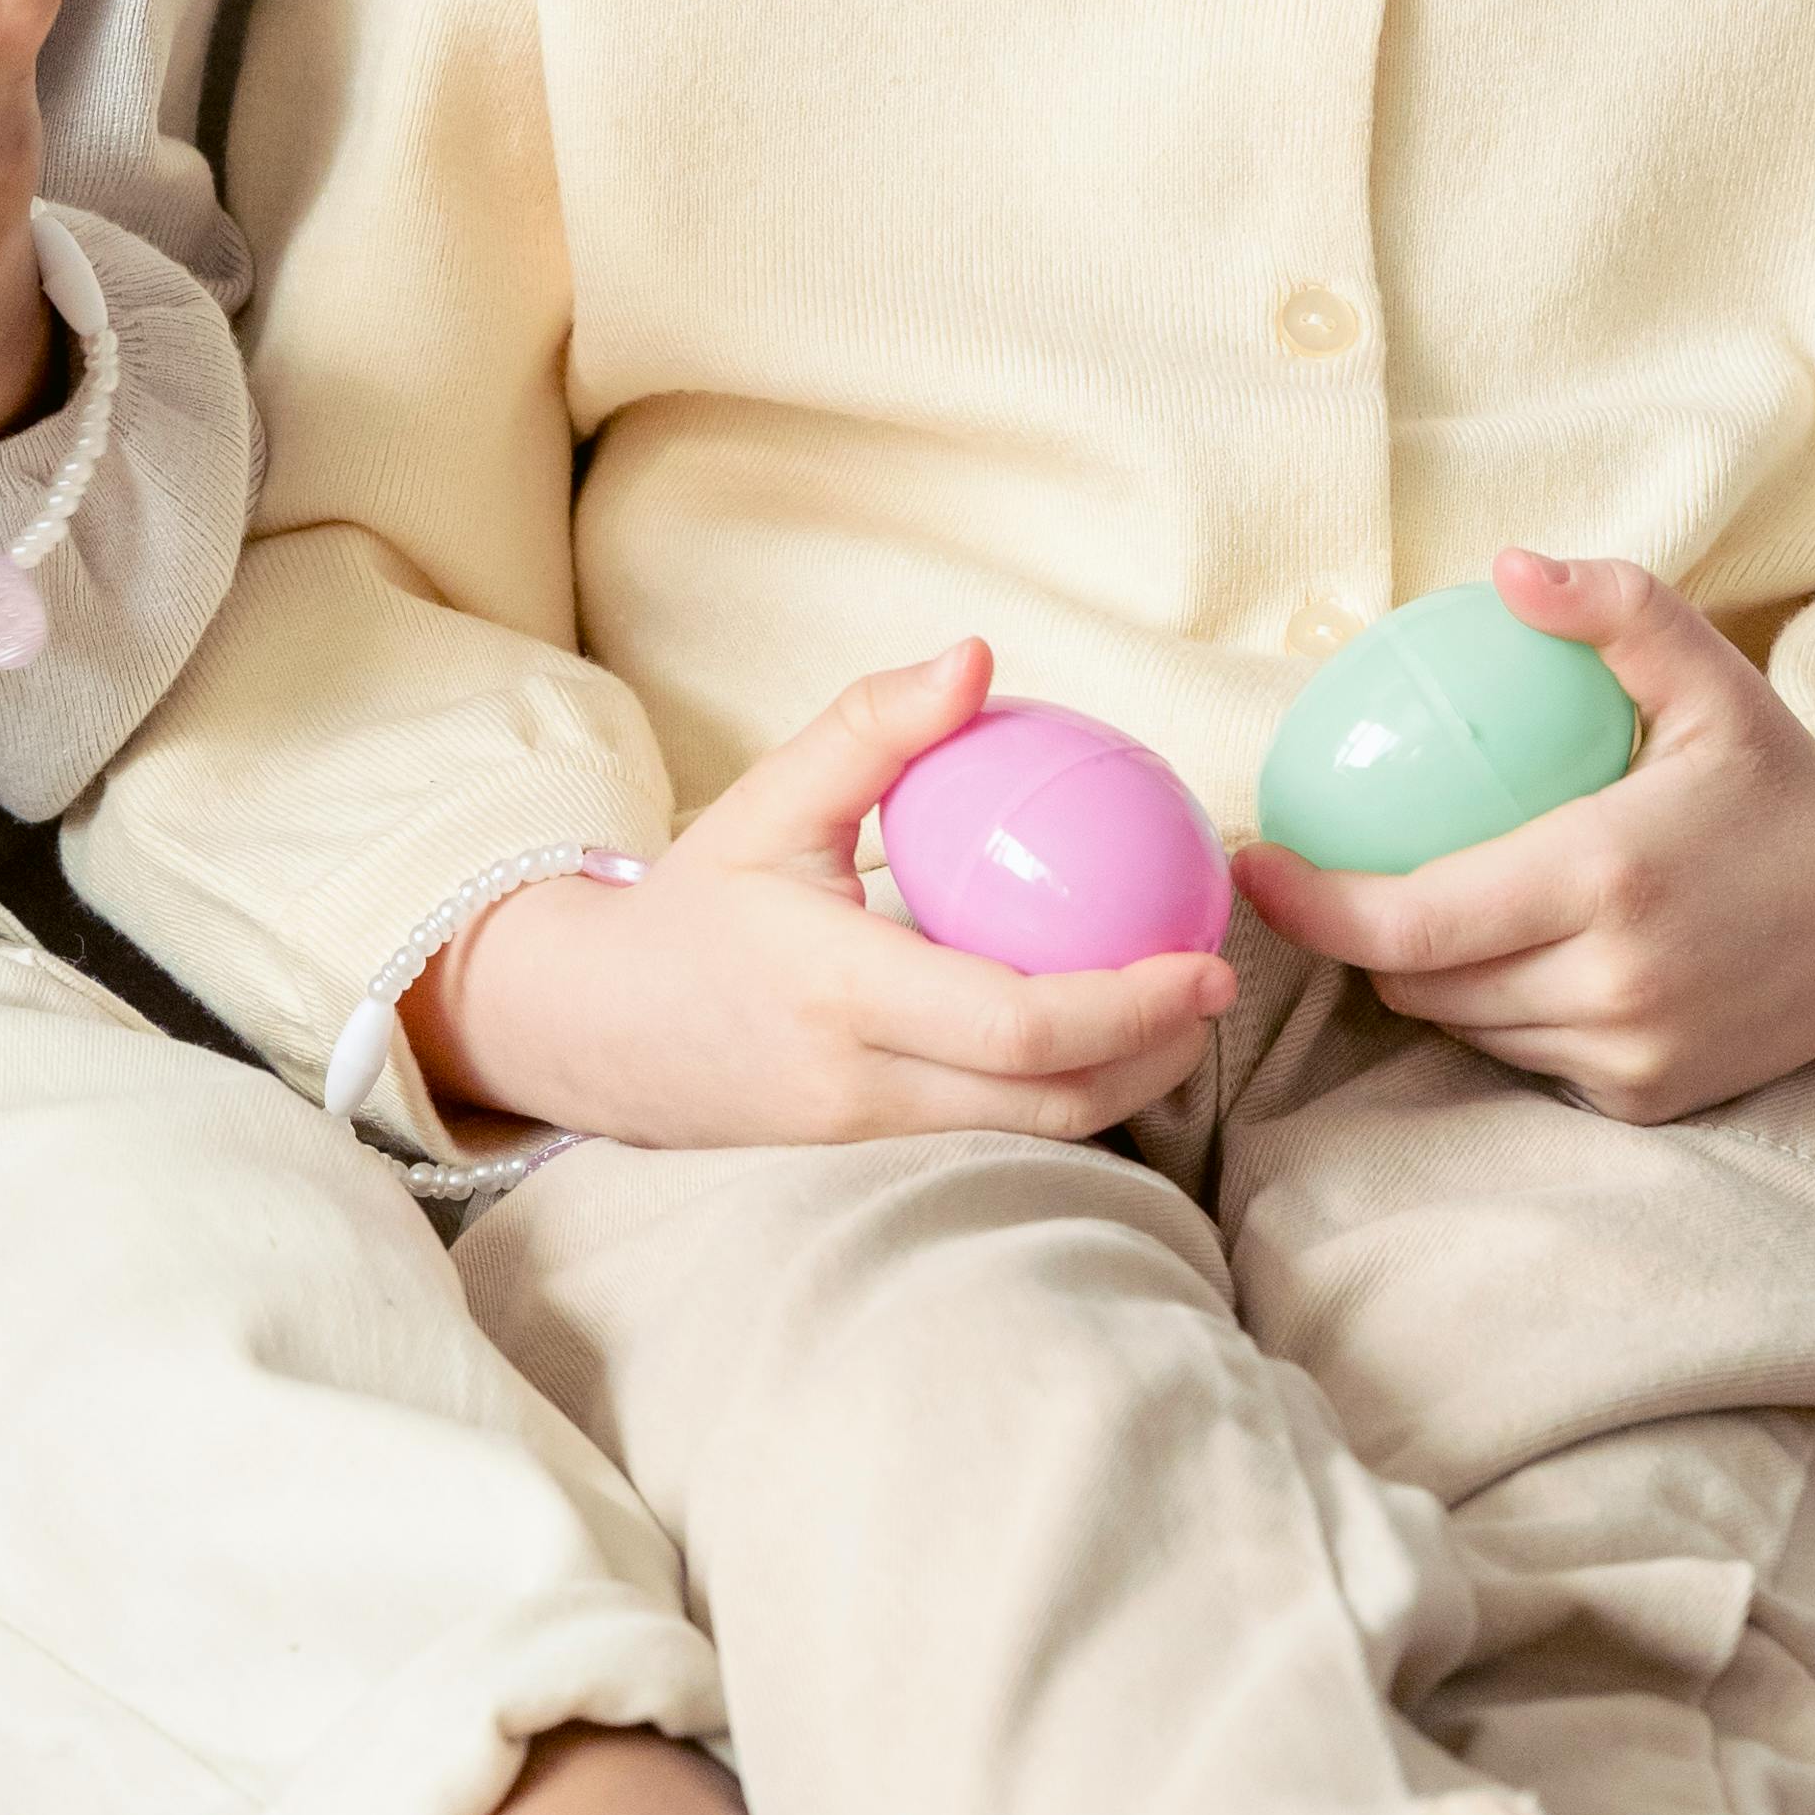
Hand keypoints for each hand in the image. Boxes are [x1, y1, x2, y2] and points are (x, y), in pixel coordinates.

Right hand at [412, 639, 1240, 1148]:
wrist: (599, 1029)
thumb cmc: (696, 905)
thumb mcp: (769, 800)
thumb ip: (874, 728)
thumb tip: (976, 656)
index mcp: (840, 990)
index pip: (1016, 1024)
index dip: (1128, 1005)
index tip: (1202, 960)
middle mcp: (859, 1081)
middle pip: (1050, 1099)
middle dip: (1157, 1055)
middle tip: (1215, 985)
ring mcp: (867, 1136)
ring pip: (1035, 1131)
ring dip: (1125, 1082)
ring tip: (1175, 1015)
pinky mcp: (874, 1158)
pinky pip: (997, 1132)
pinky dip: (1064, 1090)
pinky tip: (1098, 1036)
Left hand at [1233, 548, 1814, 1122]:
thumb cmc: (1782, 784)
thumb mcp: (1711, 676)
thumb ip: (1615, 610)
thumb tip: (1509, 568)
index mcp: (1606, 875)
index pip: (1411, 921)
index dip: (1312, 907)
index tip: (1254, 867)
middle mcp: (1613, 981)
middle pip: (1418, 980)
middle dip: (1361, 934)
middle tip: (1343, 870)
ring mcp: (1630, 1053)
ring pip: (1464, 1025)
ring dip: (1430, 975)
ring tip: (1429, 905)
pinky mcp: (1646, 1099)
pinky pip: (1525, 1057)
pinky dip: (1503, 1010)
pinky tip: (1521, 953)